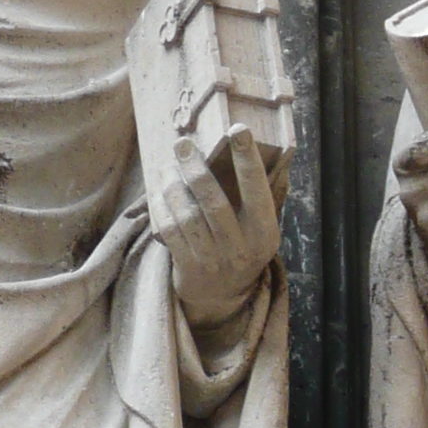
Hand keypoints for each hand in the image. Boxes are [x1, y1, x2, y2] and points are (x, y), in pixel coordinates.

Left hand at [154, 136, 281, 327]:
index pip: (258, 191)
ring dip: (172, 186)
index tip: (238, 130)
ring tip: (166, 166)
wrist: (222, 298)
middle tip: (182, 144)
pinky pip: (169, 231)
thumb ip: (262, 197)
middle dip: (196, 169)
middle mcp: (241, 248)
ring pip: (187, 216)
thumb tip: (269, 151)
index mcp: (264, 233)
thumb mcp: (261, 229)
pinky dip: (160, 208)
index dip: (248, 160)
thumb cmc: (243, 248)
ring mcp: (213, 260)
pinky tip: (158, 192)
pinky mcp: (187, 268)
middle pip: (214, 202)